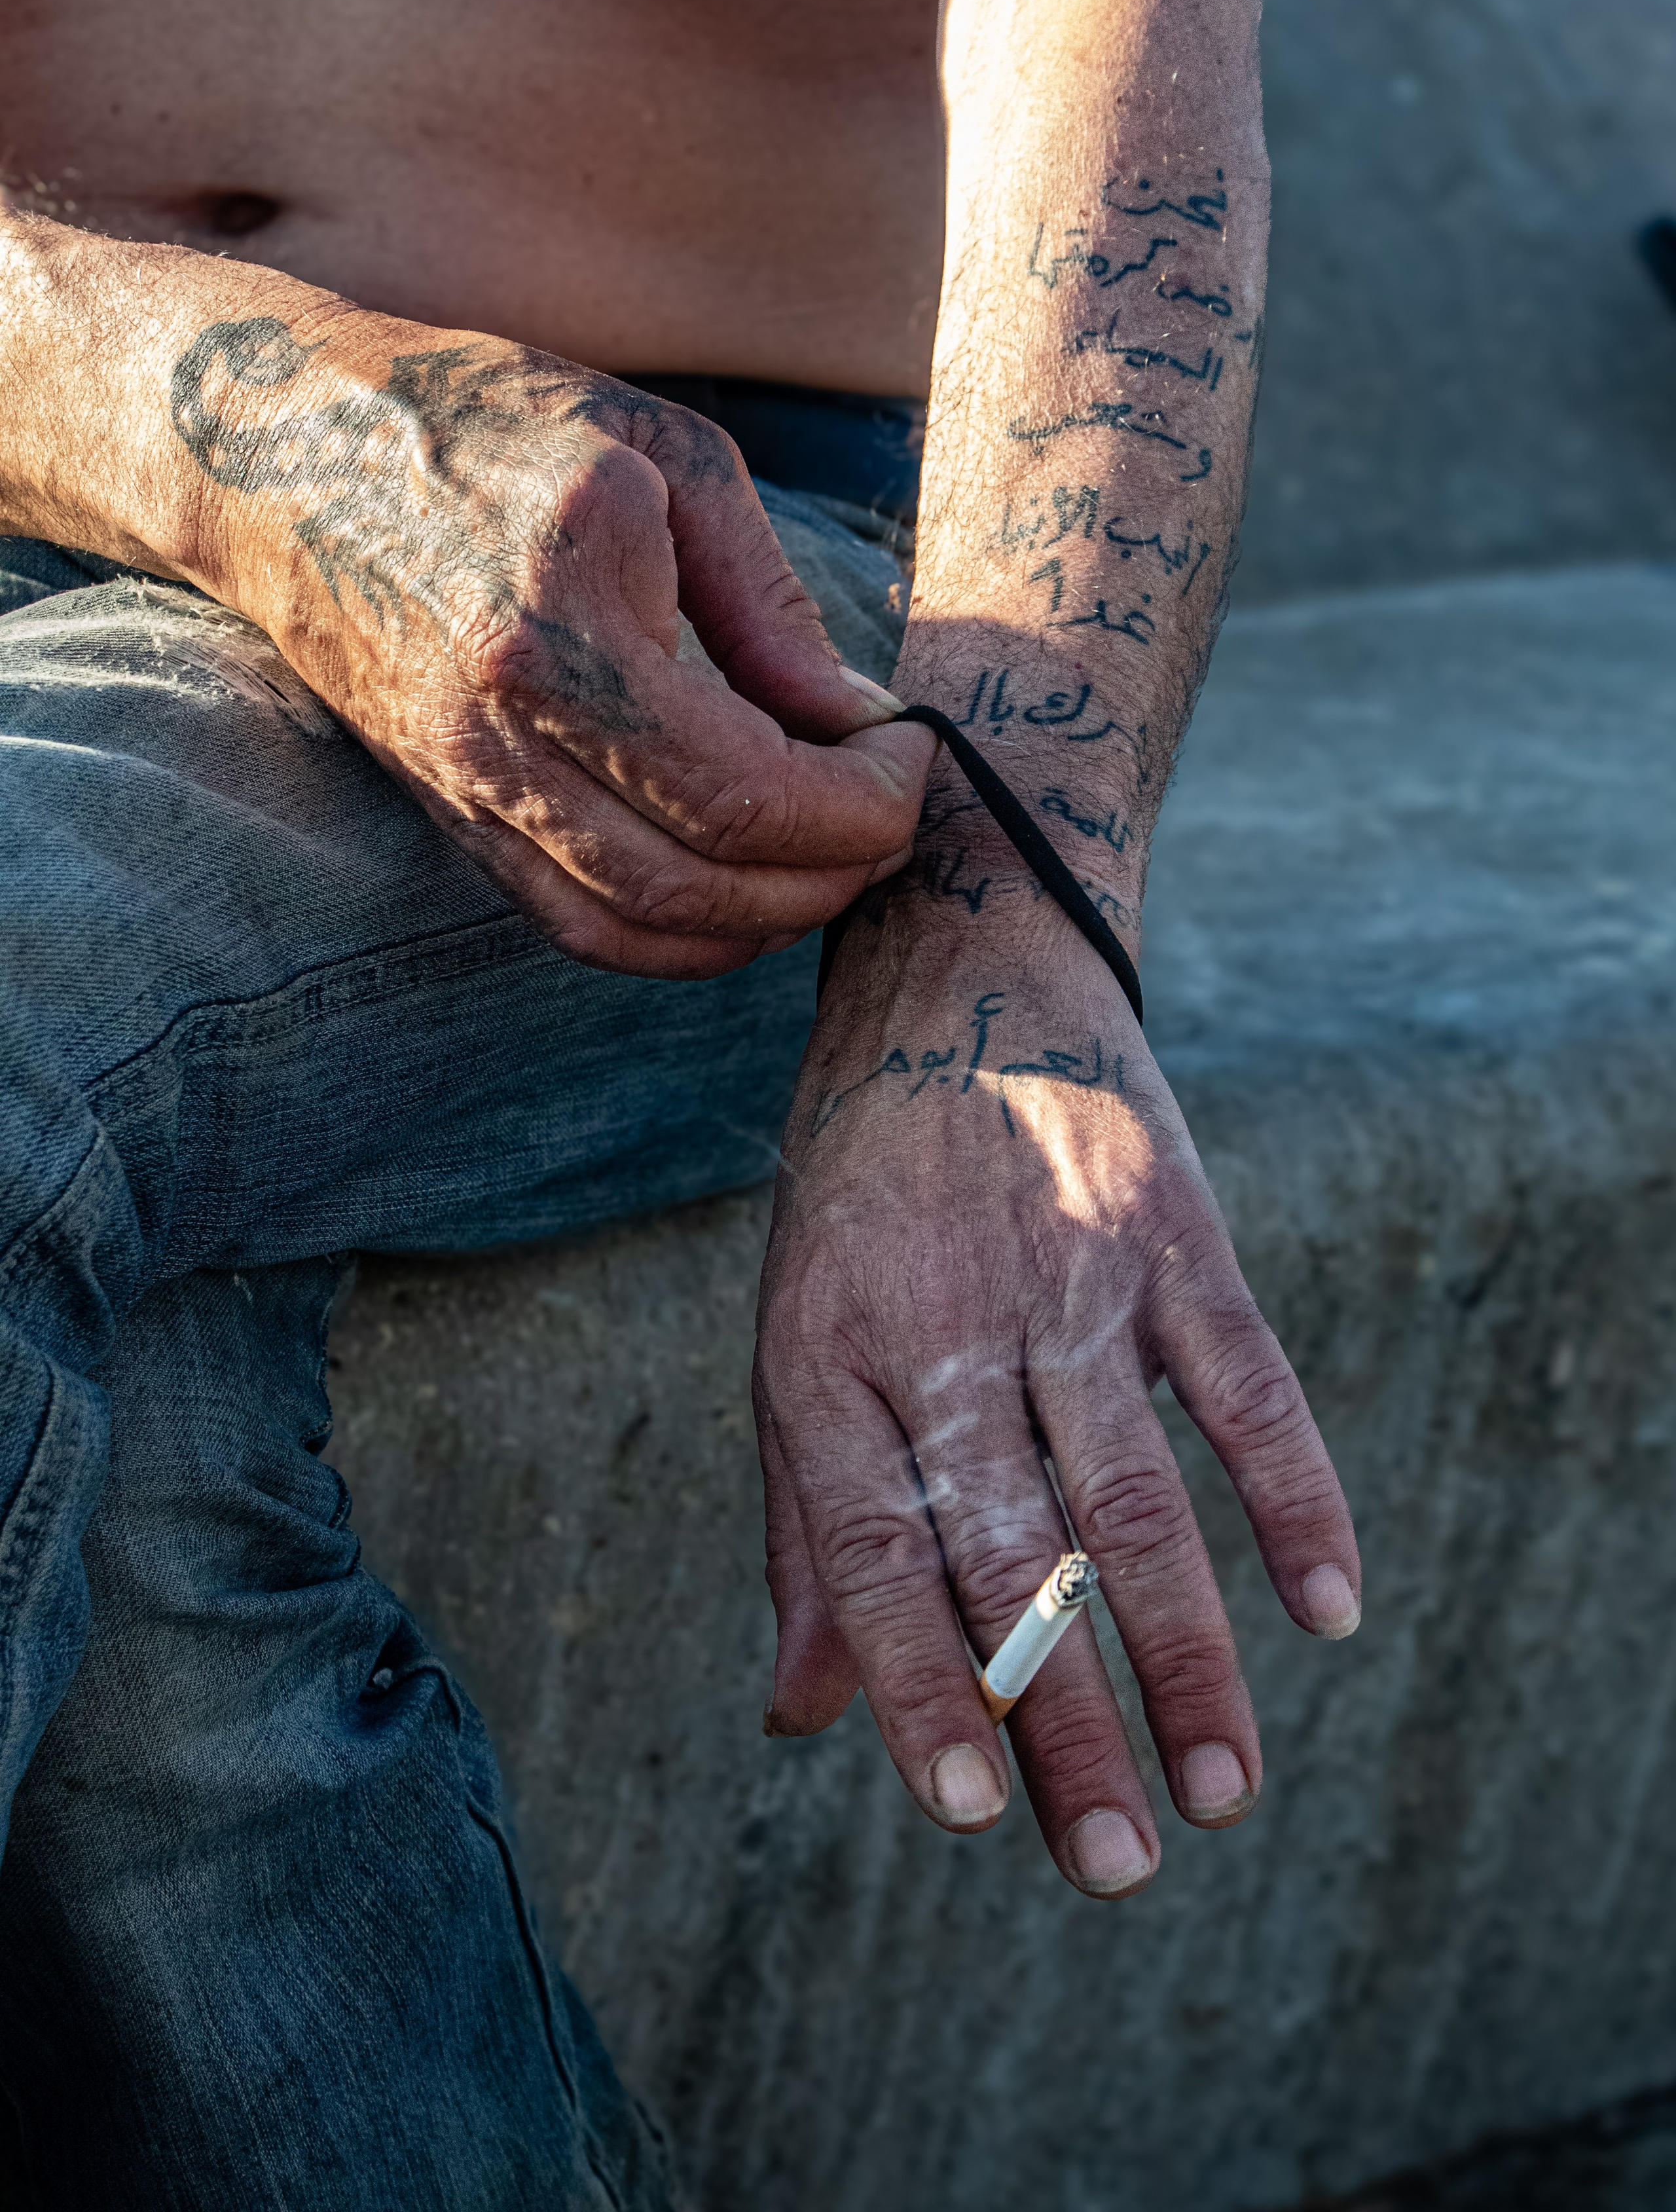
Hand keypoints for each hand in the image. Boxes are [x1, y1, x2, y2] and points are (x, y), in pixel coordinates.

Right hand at [168, 307, 933, 976]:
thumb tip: (862, 720)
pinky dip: (678, 938)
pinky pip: (576, 928)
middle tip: (894, 816)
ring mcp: (463, 787)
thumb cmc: (490, 423)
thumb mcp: (665, 459)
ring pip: (638, 927)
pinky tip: (743, 891)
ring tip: (834, 859)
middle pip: (698, 881)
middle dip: (830, 874)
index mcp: (562, 626)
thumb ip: (770, 605)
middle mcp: (499, 728)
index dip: (860, 803)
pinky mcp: (449, 815)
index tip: (911, 753)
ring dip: (763, 920)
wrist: (283, 457)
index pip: (744, 791)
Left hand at [753, 890, 1359, 1897]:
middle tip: (1112, 1866)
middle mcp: (948, 1317)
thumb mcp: (796, 1327)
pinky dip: (1295, 1493)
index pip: (873, 1548)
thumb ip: (807, 1522)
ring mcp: (1072, 1270)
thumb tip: (802, 1714)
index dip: (921, 1683)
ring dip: (1188, 1653)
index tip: (971, 1811)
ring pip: (1139, 1493)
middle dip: (1069, 1718)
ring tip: (1219, 1795)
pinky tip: (1329, 1608)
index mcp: (828, 1345)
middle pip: (1016, 1548)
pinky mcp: (1175, 1230)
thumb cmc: (861, 1186)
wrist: (958, 968)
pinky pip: (1245, 1382)